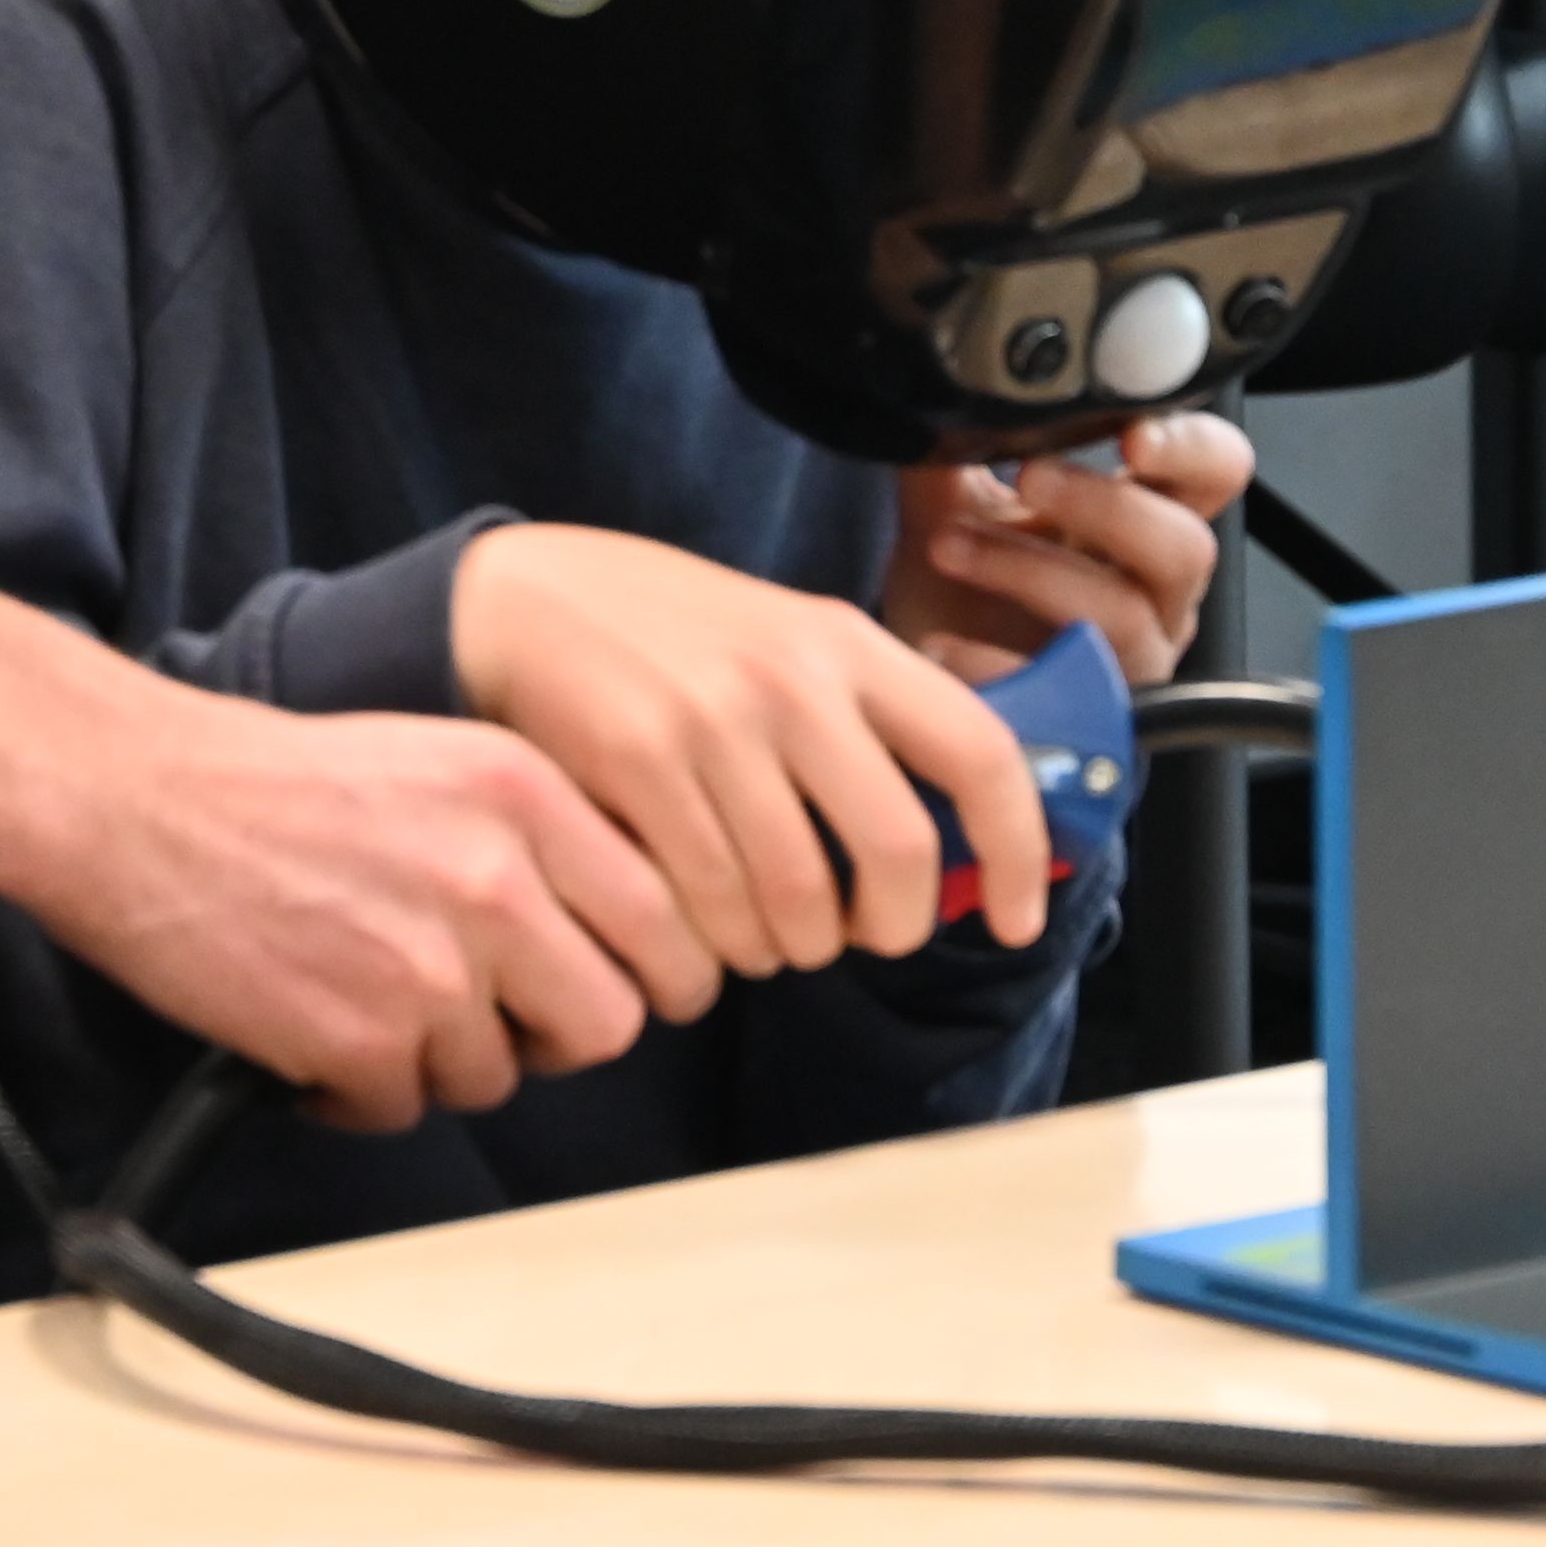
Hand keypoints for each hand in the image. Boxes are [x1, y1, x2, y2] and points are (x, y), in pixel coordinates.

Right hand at [0, 688, 706, 1128]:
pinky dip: (359, 1090)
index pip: (661, 922)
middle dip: (554, 1034)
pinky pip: (404, 1109)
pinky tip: (315, 1033)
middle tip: (493, 1017)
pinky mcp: (362, 1040)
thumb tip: (613, 931)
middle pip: (608, 1020)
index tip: (606, 985)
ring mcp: (432, 967)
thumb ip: (537, 835)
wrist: (138, 799)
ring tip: (369, 1000)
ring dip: (443, 1059)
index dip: (644, 973)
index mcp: (526, 796)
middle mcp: (497, 879)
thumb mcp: (442, 762)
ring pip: (501, 1074)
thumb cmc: (278, 783)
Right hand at [452, 524, 1052, 971]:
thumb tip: (960, 853)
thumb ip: (867, 725)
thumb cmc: (673, 640)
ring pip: (800, 900)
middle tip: (861, 938)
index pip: (983, 753)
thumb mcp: (787, 645)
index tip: (1018, 919)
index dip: (1021, 852)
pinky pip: (711, 902)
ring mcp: (716, 719)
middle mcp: (796, 678)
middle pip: (899, 852)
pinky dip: (718, 944)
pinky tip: (703, 928)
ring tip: (767, 932)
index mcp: (850, 643)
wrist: (524, 598)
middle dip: (892, 927)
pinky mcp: (640, 761)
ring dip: (792, 949)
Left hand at [886, 408, 1246, 687]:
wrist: (917, 676)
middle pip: (1187, 548)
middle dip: (1104, 505)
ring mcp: (1128, 661)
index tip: (1133, 432)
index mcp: (1140, 521)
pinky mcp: (1086, 719)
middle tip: (1028, 476)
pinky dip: (996, 662)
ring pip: (1121, 613)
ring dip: (1028, 567)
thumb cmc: (955, 586)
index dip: (1193, 449)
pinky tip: (944, 643)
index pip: (1216, 472)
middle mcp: (1153, 594)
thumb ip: (961, 439)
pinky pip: (1065, 694)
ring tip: (949, 545)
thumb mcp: (952, 497)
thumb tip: (942, 383)